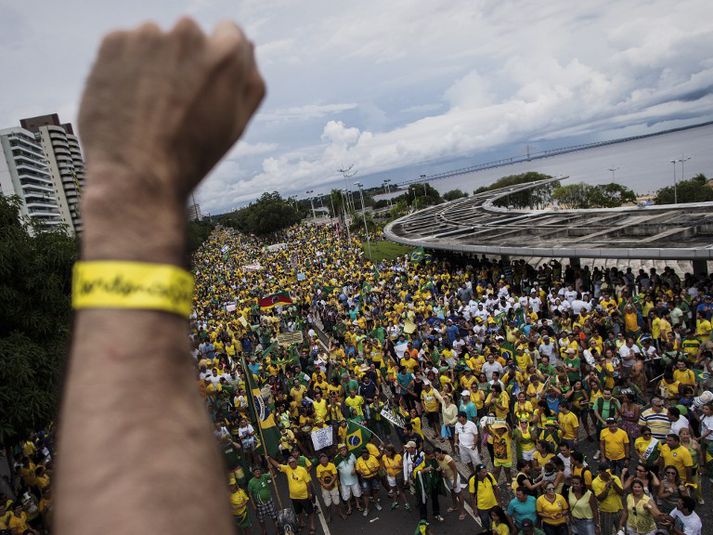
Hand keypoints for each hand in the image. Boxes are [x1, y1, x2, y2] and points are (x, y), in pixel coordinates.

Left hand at [79, 18, 264, 260]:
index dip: (216, 61)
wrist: (136, 175)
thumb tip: (247, 48)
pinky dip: (124, 66)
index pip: (228, 33)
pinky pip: (124, 46)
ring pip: (154, 40)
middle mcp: (190, 35)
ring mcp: (149, 35)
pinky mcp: (114, 41)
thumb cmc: (191, 155)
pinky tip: (126, 100)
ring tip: (148, 106)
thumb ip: (250, 81)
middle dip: (183, 60)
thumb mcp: (236, 124)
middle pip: (189, 35)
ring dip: (152, 62)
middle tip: (174, 102)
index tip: (203, 84)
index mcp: (228, 54)